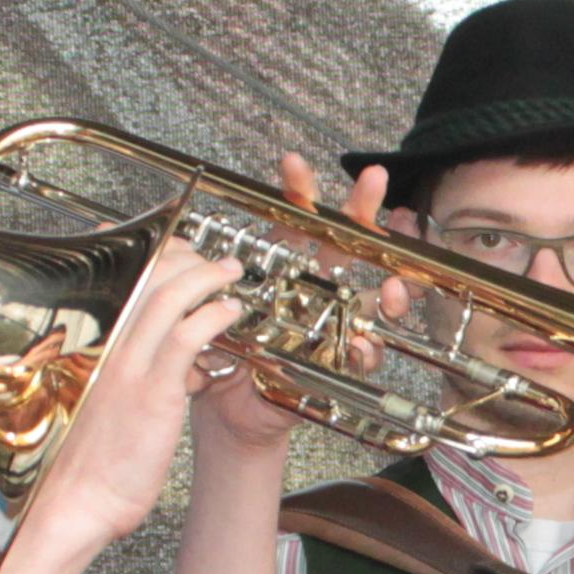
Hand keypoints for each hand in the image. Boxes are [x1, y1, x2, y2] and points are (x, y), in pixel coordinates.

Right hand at [17, 245, 249, 568]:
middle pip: (146, 276)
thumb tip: (182, 361)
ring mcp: (127, 365)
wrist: (75, 500)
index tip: (182, 250)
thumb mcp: (105, 401)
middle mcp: (105, 344)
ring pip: (169, 297)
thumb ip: (132, 372)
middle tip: (216, 263)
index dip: (157, 254)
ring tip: (231, 273)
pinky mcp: (151, 392)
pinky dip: (213, 315)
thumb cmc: (89, 457)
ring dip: (208, 276)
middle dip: (187, 258)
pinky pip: (186, 338)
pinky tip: (229, 311)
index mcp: (90, 342)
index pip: (122, 277)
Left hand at [185, 151, 398, 451]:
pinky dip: (367, 350)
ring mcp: (334, 322)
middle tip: (372, 180)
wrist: (227, 410)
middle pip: (348, 242)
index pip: (295, 220)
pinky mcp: (339, 362)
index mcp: (283, 268)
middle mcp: (315, 287)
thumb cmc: (222, 356)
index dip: (298, 191)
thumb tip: (181, 252)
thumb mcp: (208, 314)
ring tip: (393, 286)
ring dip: (391, 287)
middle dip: (363, 209)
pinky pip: (364, 354)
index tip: (292, 163)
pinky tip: (363, 346)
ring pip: (374, 296)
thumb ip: (204, 289)